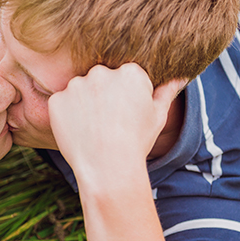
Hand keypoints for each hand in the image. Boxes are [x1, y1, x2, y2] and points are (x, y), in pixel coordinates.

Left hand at [47, 64, 183, 184]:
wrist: (109, 168)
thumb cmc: (137, 142)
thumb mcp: (158, 116)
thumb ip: (167, 91)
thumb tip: (182, 76)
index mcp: (130, 72)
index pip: (125, 77)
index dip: (126, 99)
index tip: (126, 117)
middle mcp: (102, 72)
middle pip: (101, 80)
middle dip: (103, 97)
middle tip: (109, 125)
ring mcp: (77, 85)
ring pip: (80, 91)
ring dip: (84, 105)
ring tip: (94, 131)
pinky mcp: (58, 100)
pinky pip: (61, 104)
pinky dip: (67, 117)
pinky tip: (79, 133)